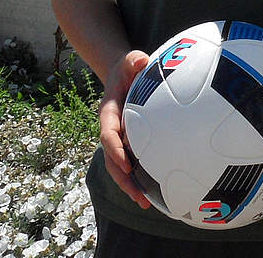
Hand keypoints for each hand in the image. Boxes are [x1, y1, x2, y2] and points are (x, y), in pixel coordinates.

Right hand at [99, 50, 152, 209]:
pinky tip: (154, 193)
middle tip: (137, 193)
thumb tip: (141, 59)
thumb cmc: (129, 68)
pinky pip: (132, 163)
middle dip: (122, 178)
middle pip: (112, 158)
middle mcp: (112, 129)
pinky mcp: (130, 143)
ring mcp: (120, 138)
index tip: (125, 162)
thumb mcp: (129, 60)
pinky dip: (139, 179)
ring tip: (145, 202)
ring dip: (130, 185)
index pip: (108, 133)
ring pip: (120, 167)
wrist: (124, 74)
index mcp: (108, 113)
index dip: (114, 148)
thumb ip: (132, 60)